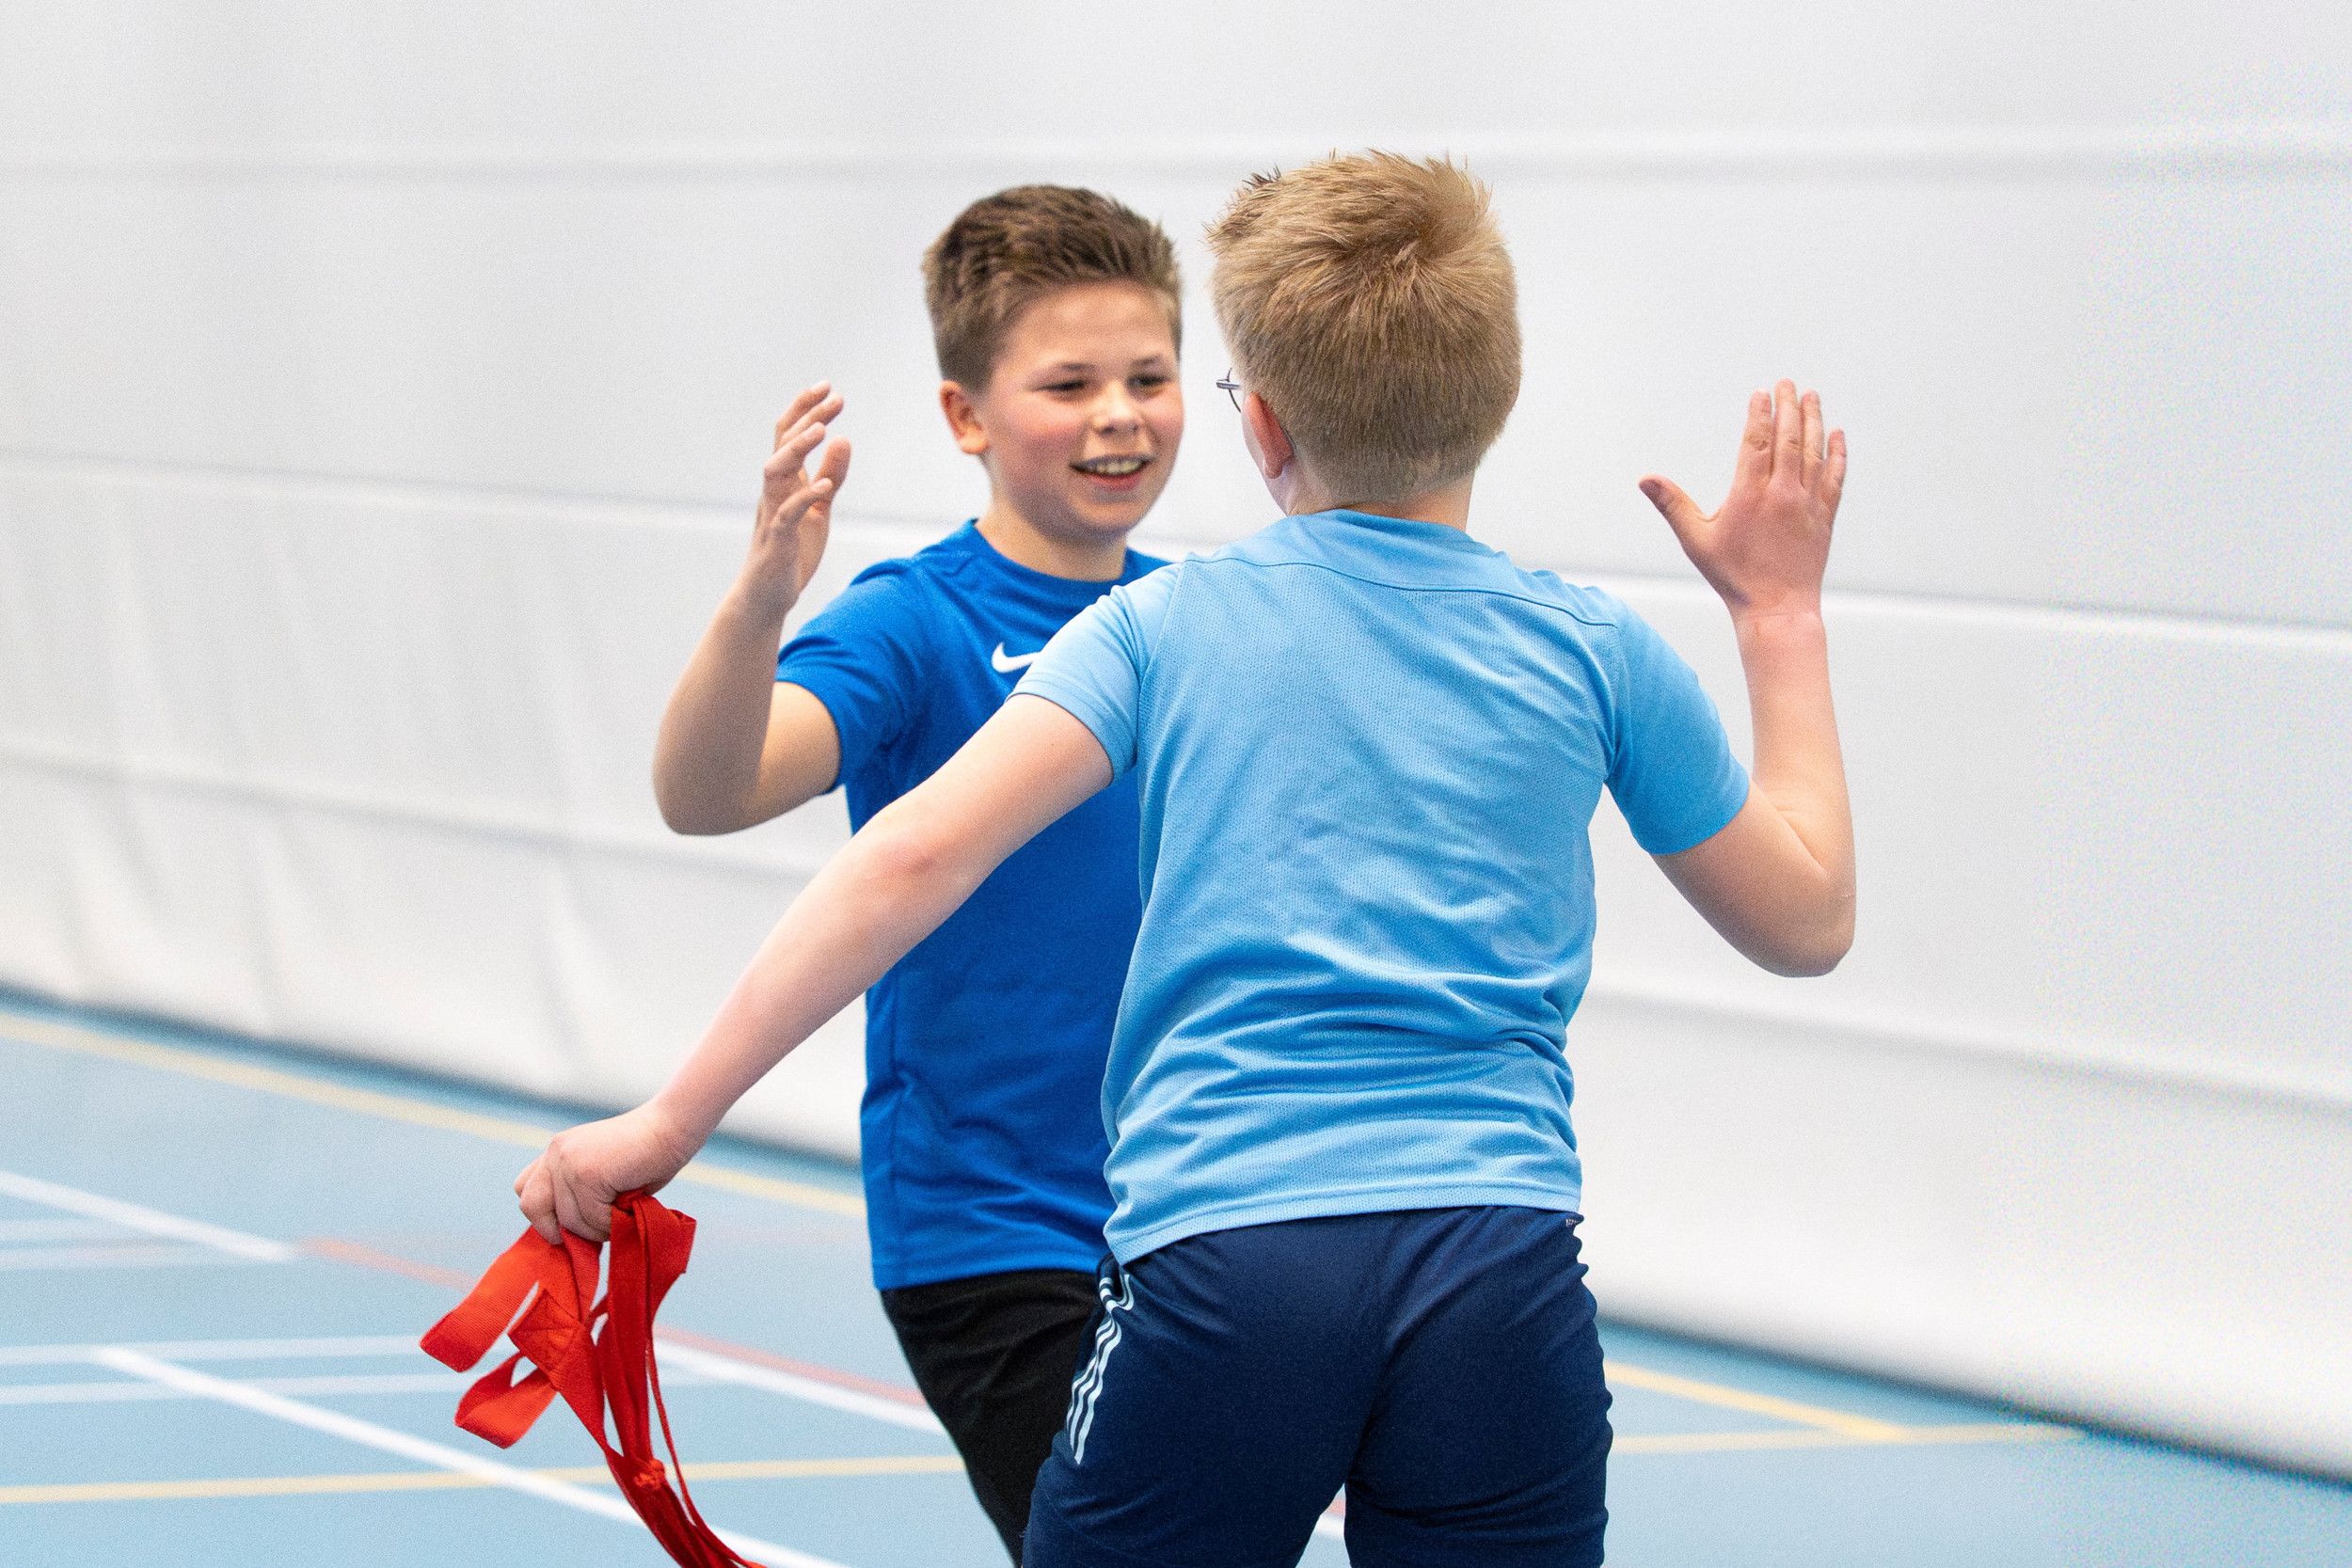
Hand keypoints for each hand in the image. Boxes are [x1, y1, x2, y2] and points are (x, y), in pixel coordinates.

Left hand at [513, 1100, 701, 1244]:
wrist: (673, 1127)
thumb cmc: (649, 1154)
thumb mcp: (603, 1174)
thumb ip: (581, 1195)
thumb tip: (569, 1238)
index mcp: (558, 1151)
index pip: (525, 1189)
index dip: (545, 1214)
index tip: (574, 1225)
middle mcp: (556, 1153)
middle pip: (530, 1206)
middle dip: (558, 1228)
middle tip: (591, 1229)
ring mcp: (568, 1162)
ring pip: (569, 1221)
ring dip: (598, 1229)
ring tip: (624, 1211)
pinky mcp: (586, 1174)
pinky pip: (592, 1219)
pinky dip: (613, 1223)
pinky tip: (630, 1204)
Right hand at [741, 383, 853, 619]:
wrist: (768, 595)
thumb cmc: (792, 551)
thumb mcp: (820, 509)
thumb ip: (832, 476)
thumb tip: (843, 439)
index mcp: (784, 481)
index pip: (789, 435)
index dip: (806, 409)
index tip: (829, 388)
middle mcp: (774, 491)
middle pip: (783, 444)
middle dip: (808, 418)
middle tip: (836, 397)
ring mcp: (772, 514)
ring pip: (775, 471)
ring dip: (797, 449)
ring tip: (823, 430)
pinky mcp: (778, 540)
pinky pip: (787, 514)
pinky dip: (805, 497)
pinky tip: (827, 486)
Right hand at [1640, 381, 1845, 622]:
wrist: (1777, 608)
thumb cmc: (1733, 577)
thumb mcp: (1696, 540)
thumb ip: (1672, 505)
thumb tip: (1645, 479)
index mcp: (1749, 495)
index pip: (1756, 442)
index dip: (1759, 414)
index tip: (1761, 393)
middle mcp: (1782, 493)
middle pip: (1788, 438)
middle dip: (1788, 406)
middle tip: (1787, 383)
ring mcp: (1807, 503)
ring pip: (1814, 452)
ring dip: (1813, 420)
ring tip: (1812, 396)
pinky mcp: (1824, 517)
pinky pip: (1834, 477)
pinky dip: (1836, 454)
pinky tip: (1836, 435)